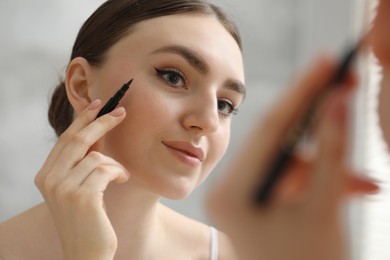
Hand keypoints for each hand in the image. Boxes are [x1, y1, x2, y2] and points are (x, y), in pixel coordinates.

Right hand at [35, 100, 128, 259]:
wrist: (86, 253)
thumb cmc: (86, 219)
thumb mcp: (78, 187)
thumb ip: (82, 162)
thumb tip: (98, 132)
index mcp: (45, 175)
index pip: (65, 139)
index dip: (82, 119)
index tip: (97, 104)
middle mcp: (49, 180)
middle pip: (77, 140)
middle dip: (101, 122)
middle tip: (120, 112)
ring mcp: (63, 188)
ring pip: (96, 156)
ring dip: (114, 163)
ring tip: (120, 175)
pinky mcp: (82, 196)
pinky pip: (106, 169)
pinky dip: (118, 172)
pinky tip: (121, 180)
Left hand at [207, 55, 378, 259]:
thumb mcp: (324, 208)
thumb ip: (331, 153)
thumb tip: (337, 103)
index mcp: (233, 196)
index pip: (269, 131)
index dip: (301, 94)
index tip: (326, 63)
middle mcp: (230, 192)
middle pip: (276, 141)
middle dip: (317, 120)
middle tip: (344, 86)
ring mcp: (243, 196)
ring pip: (289, 160)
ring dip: (326, 164)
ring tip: (359, 181)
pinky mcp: (258, 200)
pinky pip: (290, 177)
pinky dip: (319, 178)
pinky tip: (350, 187)